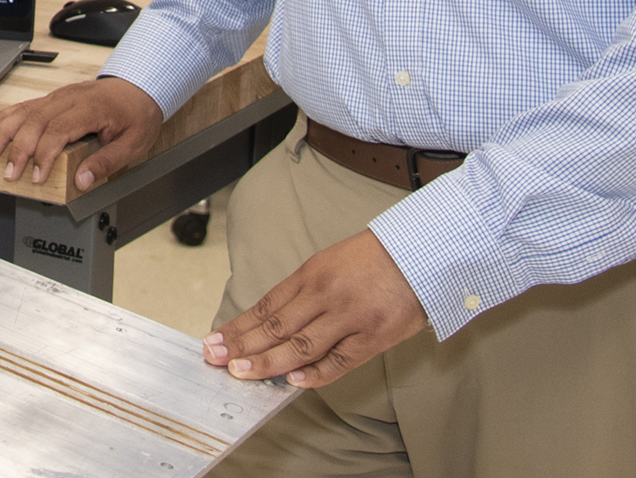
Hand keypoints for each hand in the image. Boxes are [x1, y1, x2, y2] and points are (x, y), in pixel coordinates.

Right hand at [0, 77, 163, 190]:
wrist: (140, 85)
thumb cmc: (137, 113)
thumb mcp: (134, 143)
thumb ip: (107, 162)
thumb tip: (83, 181)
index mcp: (90, 109)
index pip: (58, 131)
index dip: (43, 154)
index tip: (37, 176)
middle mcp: (70, 99)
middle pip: (35, 121)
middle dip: (17, 147)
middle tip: (7, 171)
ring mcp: (59, 96)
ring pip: (25, 111)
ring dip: (4, 131)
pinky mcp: (54, 98)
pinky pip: (26, 105)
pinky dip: (6, 115)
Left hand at [205, 230, 427, 389]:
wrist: (420, 255)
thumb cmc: (373, 259)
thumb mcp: (329, 263)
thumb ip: (303, 292)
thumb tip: (272, 322)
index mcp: (311, 274)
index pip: (266, 305)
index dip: (239, 326)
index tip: (216, 340)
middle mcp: (325, 294)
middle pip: (276, 325)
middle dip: (242, 344)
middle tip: (215, 358)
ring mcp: (349, 316)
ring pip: (301, 344)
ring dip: (269, 361)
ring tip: (242, 372)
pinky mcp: (373, 336)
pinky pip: (340, 360)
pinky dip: (316, 373)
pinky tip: (293, 381)